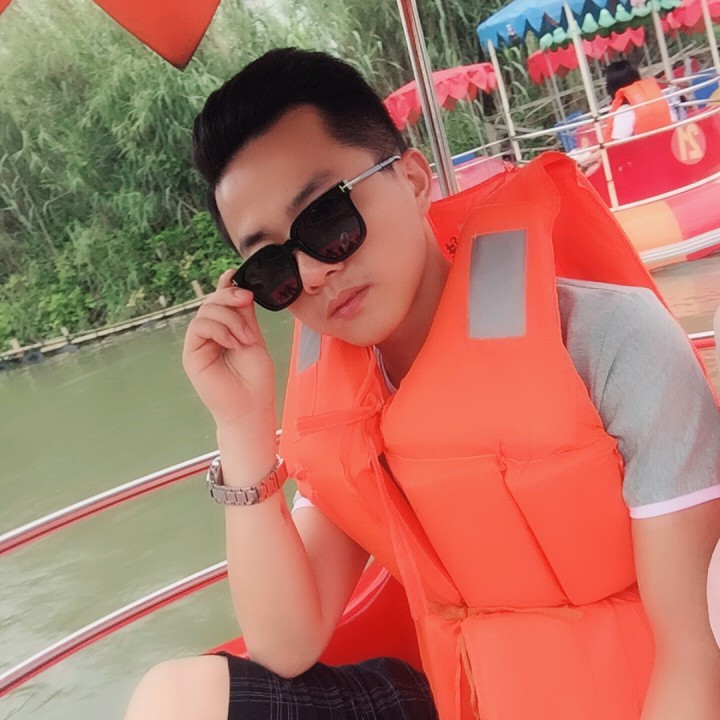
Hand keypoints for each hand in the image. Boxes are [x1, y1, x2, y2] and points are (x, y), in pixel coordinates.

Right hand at [182, 269, 275, 428]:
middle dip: (229, 296)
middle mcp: (210, 335)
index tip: (234, 274)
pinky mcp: (191, 354)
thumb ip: (245, 316)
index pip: (221, 302)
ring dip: (230, 319)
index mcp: (226, 330)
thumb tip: (240, 288)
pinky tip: (233, 343)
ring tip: (245, 339)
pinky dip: (219, 329)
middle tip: (246, 301)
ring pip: (205, 311)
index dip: (225, 286)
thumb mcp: (254, 338)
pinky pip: (199, 327)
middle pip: (211, 302)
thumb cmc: (256, 379)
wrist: (251, 407)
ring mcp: (199, 344)